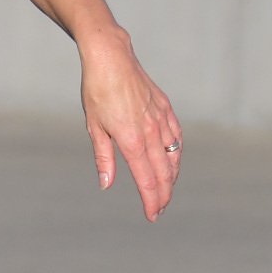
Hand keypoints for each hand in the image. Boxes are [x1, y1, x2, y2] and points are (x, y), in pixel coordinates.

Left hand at [79, 25, 181, 219]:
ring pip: (173, 156)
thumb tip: (106, 184)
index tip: (152, 215)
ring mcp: (160, 119)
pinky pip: (176, 136)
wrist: (112, 57)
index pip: (146, 179)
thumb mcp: (94, 126)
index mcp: (131, 140)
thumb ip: (104, 158)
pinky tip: (172, 161)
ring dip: (171, 177)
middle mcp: (150, 131)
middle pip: (163, 173)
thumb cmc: (97, 91)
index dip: (151, 200)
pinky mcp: (165, 108)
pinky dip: (176, 153)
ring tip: (166, 190)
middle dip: (163, 195)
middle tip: (160, 210)